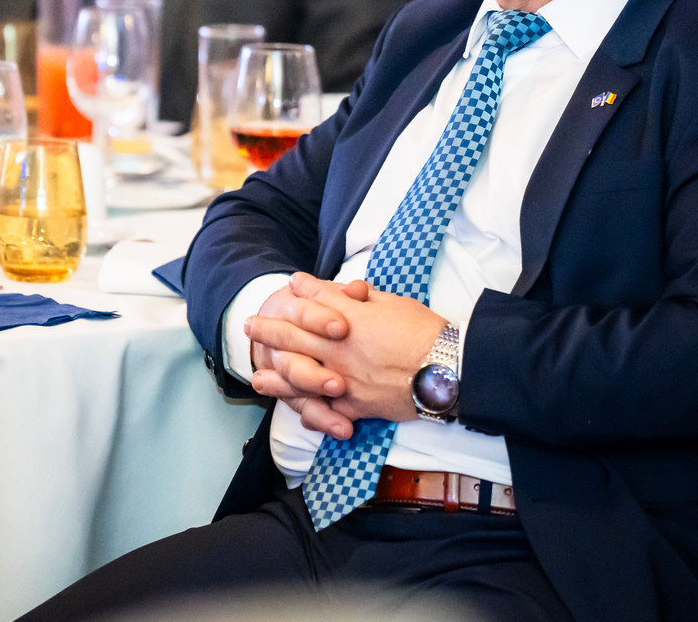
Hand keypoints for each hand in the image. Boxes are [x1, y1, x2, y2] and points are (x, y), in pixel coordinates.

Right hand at [244, 279, 357, 438]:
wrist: (268, 323)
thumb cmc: (313, 304)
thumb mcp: (327, 296)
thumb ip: (344, 294)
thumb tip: (358, 289)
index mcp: (291, 311)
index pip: (301, 315)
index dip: (319, 320)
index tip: (341, 327)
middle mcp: (283, 344)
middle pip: (293, 362)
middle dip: (314, 376)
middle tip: (339, 385)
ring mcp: (286, 369)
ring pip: (295, 389)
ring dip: (320, 406)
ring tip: (344, 420)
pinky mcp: (296, 392)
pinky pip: (307, 408)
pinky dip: (324, 420)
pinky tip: (343, 429)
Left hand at [248, 273, 446, 423]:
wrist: (445, 368)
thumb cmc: (426, 332)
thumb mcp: (395, 303)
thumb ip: (364, 299)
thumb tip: (348, 290)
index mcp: (351, 318)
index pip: (317, 300)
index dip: (301, 291)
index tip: (290, 285)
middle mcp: (340, 347)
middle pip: (296, 335)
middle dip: (270, 329)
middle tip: (251, 325)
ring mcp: (344, 377)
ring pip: (300, 375)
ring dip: (275, 372)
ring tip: (255, 373)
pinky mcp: (356, 404)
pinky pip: (326, 410)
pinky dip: (309, 411)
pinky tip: (293, 409)